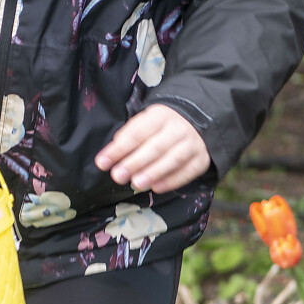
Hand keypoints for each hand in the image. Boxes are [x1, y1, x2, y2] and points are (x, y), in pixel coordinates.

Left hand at [95, 106, 210, 193]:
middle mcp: (178, 128)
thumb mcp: (146, 121)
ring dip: (153, 172)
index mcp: (160, 116)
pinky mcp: (201, 159)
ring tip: (136, 184)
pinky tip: (156, 187)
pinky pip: (188, 171)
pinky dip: (172, 180)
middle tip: (118, 176)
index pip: (137, 133)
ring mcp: (192, 143)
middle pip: (155, 146)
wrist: (198, 120)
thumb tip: (113, 154)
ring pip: (173, 159)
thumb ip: (130, 135)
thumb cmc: (163, 125)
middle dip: (135, 162)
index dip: (118, 148)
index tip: (102, 162)